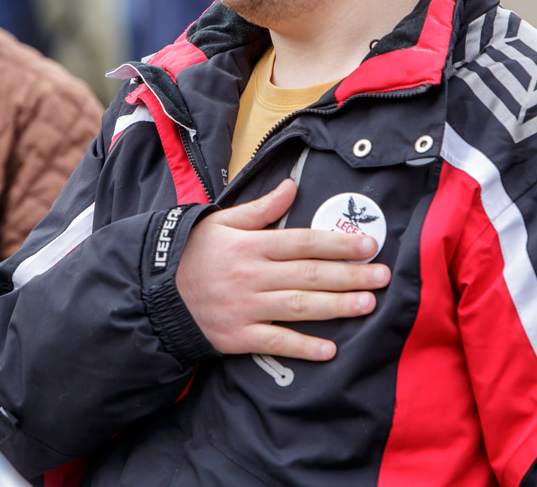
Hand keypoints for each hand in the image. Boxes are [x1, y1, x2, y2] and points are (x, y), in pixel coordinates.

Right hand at [176, 179, 391, 361]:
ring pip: (299, 307)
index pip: (303, 242)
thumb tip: (291, 186)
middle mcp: (252, 275)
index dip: (338, 243)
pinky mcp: (238, 336)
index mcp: (251, 245)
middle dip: (350, 275)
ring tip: (367, 304)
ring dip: (336, 307)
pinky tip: (329, 349)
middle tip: (382, 275)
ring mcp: (245, 308)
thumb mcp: (222, 221)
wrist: (154, 292)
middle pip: (309, 275)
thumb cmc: (192, 252)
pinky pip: (276, 342)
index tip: (367, 245)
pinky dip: (303, 347)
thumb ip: (261, 208)